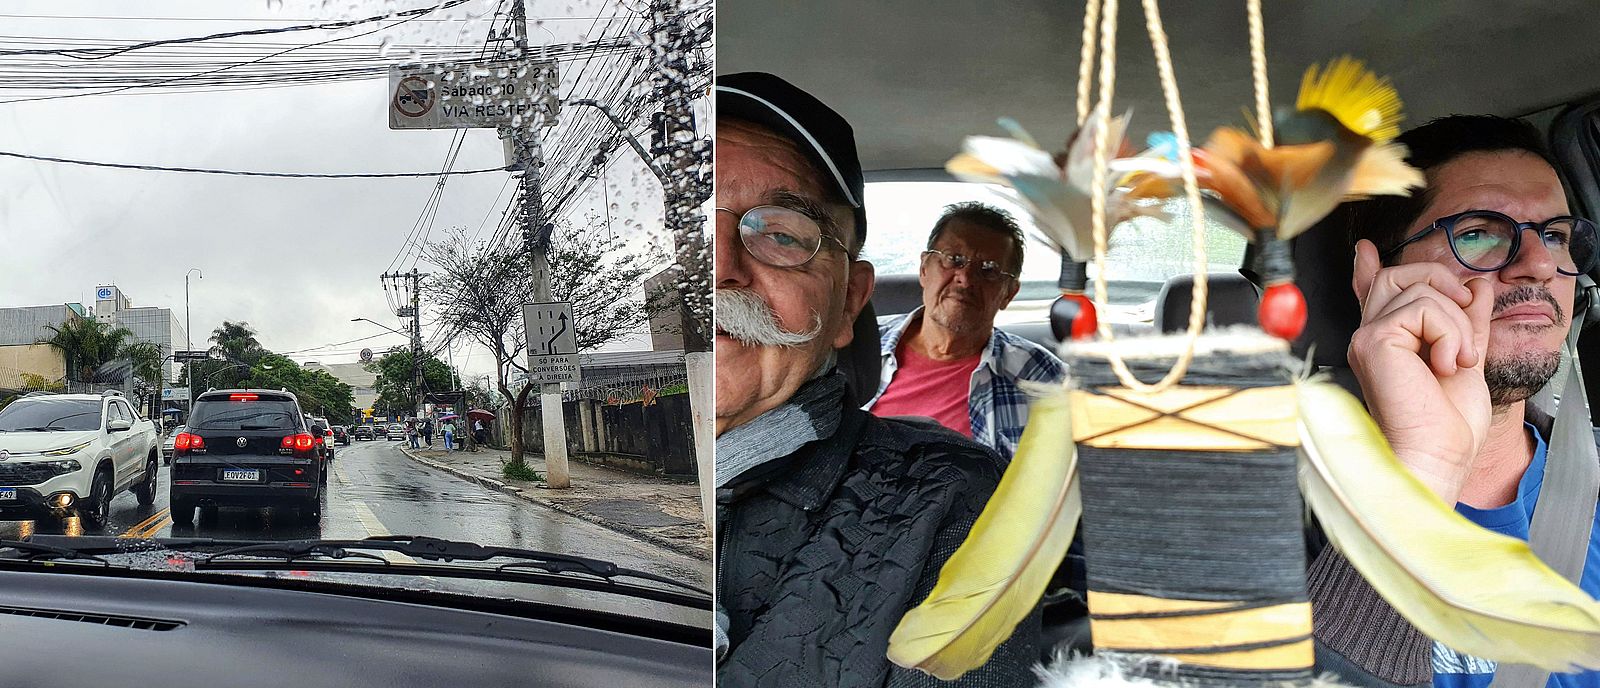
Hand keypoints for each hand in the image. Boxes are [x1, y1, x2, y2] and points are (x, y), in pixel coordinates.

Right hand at [1347, 239, 1494, 501]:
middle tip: (1466, 310)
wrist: (1434, 455)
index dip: (1369, 268)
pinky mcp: (1376, 340)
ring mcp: (1369, 337)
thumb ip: (1466, 322)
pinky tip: (1447, 364)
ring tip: (1459, 359)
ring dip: (1456, 319)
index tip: (1366, 251)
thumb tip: (1478, 286)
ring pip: (1418, 287)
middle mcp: (1371, 337)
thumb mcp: (1466, 360)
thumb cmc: (1445, 428)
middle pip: (1397, 274)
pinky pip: (1424, 307)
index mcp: (1387, 344)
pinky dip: (1450, 332)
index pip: (1374, 294)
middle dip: (1441, 279)